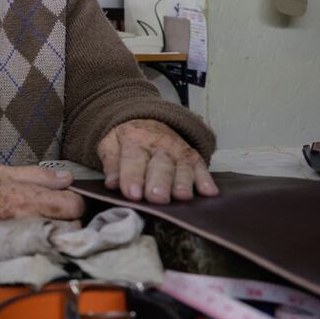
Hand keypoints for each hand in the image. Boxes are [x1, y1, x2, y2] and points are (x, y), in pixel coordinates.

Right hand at [0, 165, 84, 247]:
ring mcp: (24, 243)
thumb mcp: (4, 173)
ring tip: (50, 229)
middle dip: (71, 222)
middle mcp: (28, 222)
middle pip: (73, 227)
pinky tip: (41, 244)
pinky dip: (49, 250)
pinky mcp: (18, 257)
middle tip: (60, 217)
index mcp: (28, 198)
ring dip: (61, 236)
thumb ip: (38, 175)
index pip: (74, 205)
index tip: (68, 202)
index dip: (75, 203)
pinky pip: (46, 255)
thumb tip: (68, 178)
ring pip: (62, 243)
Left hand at [97, 119, 218, 203]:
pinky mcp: (193, 157)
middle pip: (160, 165)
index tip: (132, 194)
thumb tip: (112, 184)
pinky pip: (202, 168)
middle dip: (159, 182)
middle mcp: (159, 145)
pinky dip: (206, 180)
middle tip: (156, 198)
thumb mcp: (111, 144)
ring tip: (181, 196)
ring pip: (182, 167)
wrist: (149, 120)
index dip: (132, 176)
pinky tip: (208, 192)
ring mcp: (179, 151)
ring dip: (183, 182)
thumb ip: (110, 163)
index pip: (133, 158)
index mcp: (134, 140)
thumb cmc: (128, 140)